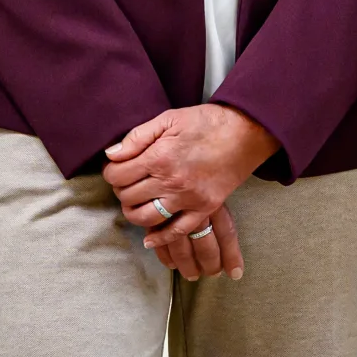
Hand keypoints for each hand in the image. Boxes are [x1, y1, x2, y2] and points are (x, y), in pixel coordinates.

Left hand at [101, 104, 277, 280]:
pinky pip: (177, 232)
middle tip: (126, 181)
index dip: (110, 170)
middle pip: (128, 196)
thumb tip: (111, 155)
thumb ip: (137, 137)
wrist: (245, 132)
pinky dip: (159, 238)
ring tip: (135, 201)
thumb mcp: (168, 118)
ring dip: (133, 212)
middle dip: (120, 189)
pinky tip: (150, 238)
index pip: (117, 174)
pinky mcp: (204, 208)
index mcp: (159, 157)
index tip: (115, 167)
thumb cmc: (206, 122)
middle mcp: (170, 181)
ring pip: (146, 217)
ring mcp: (188, 198)